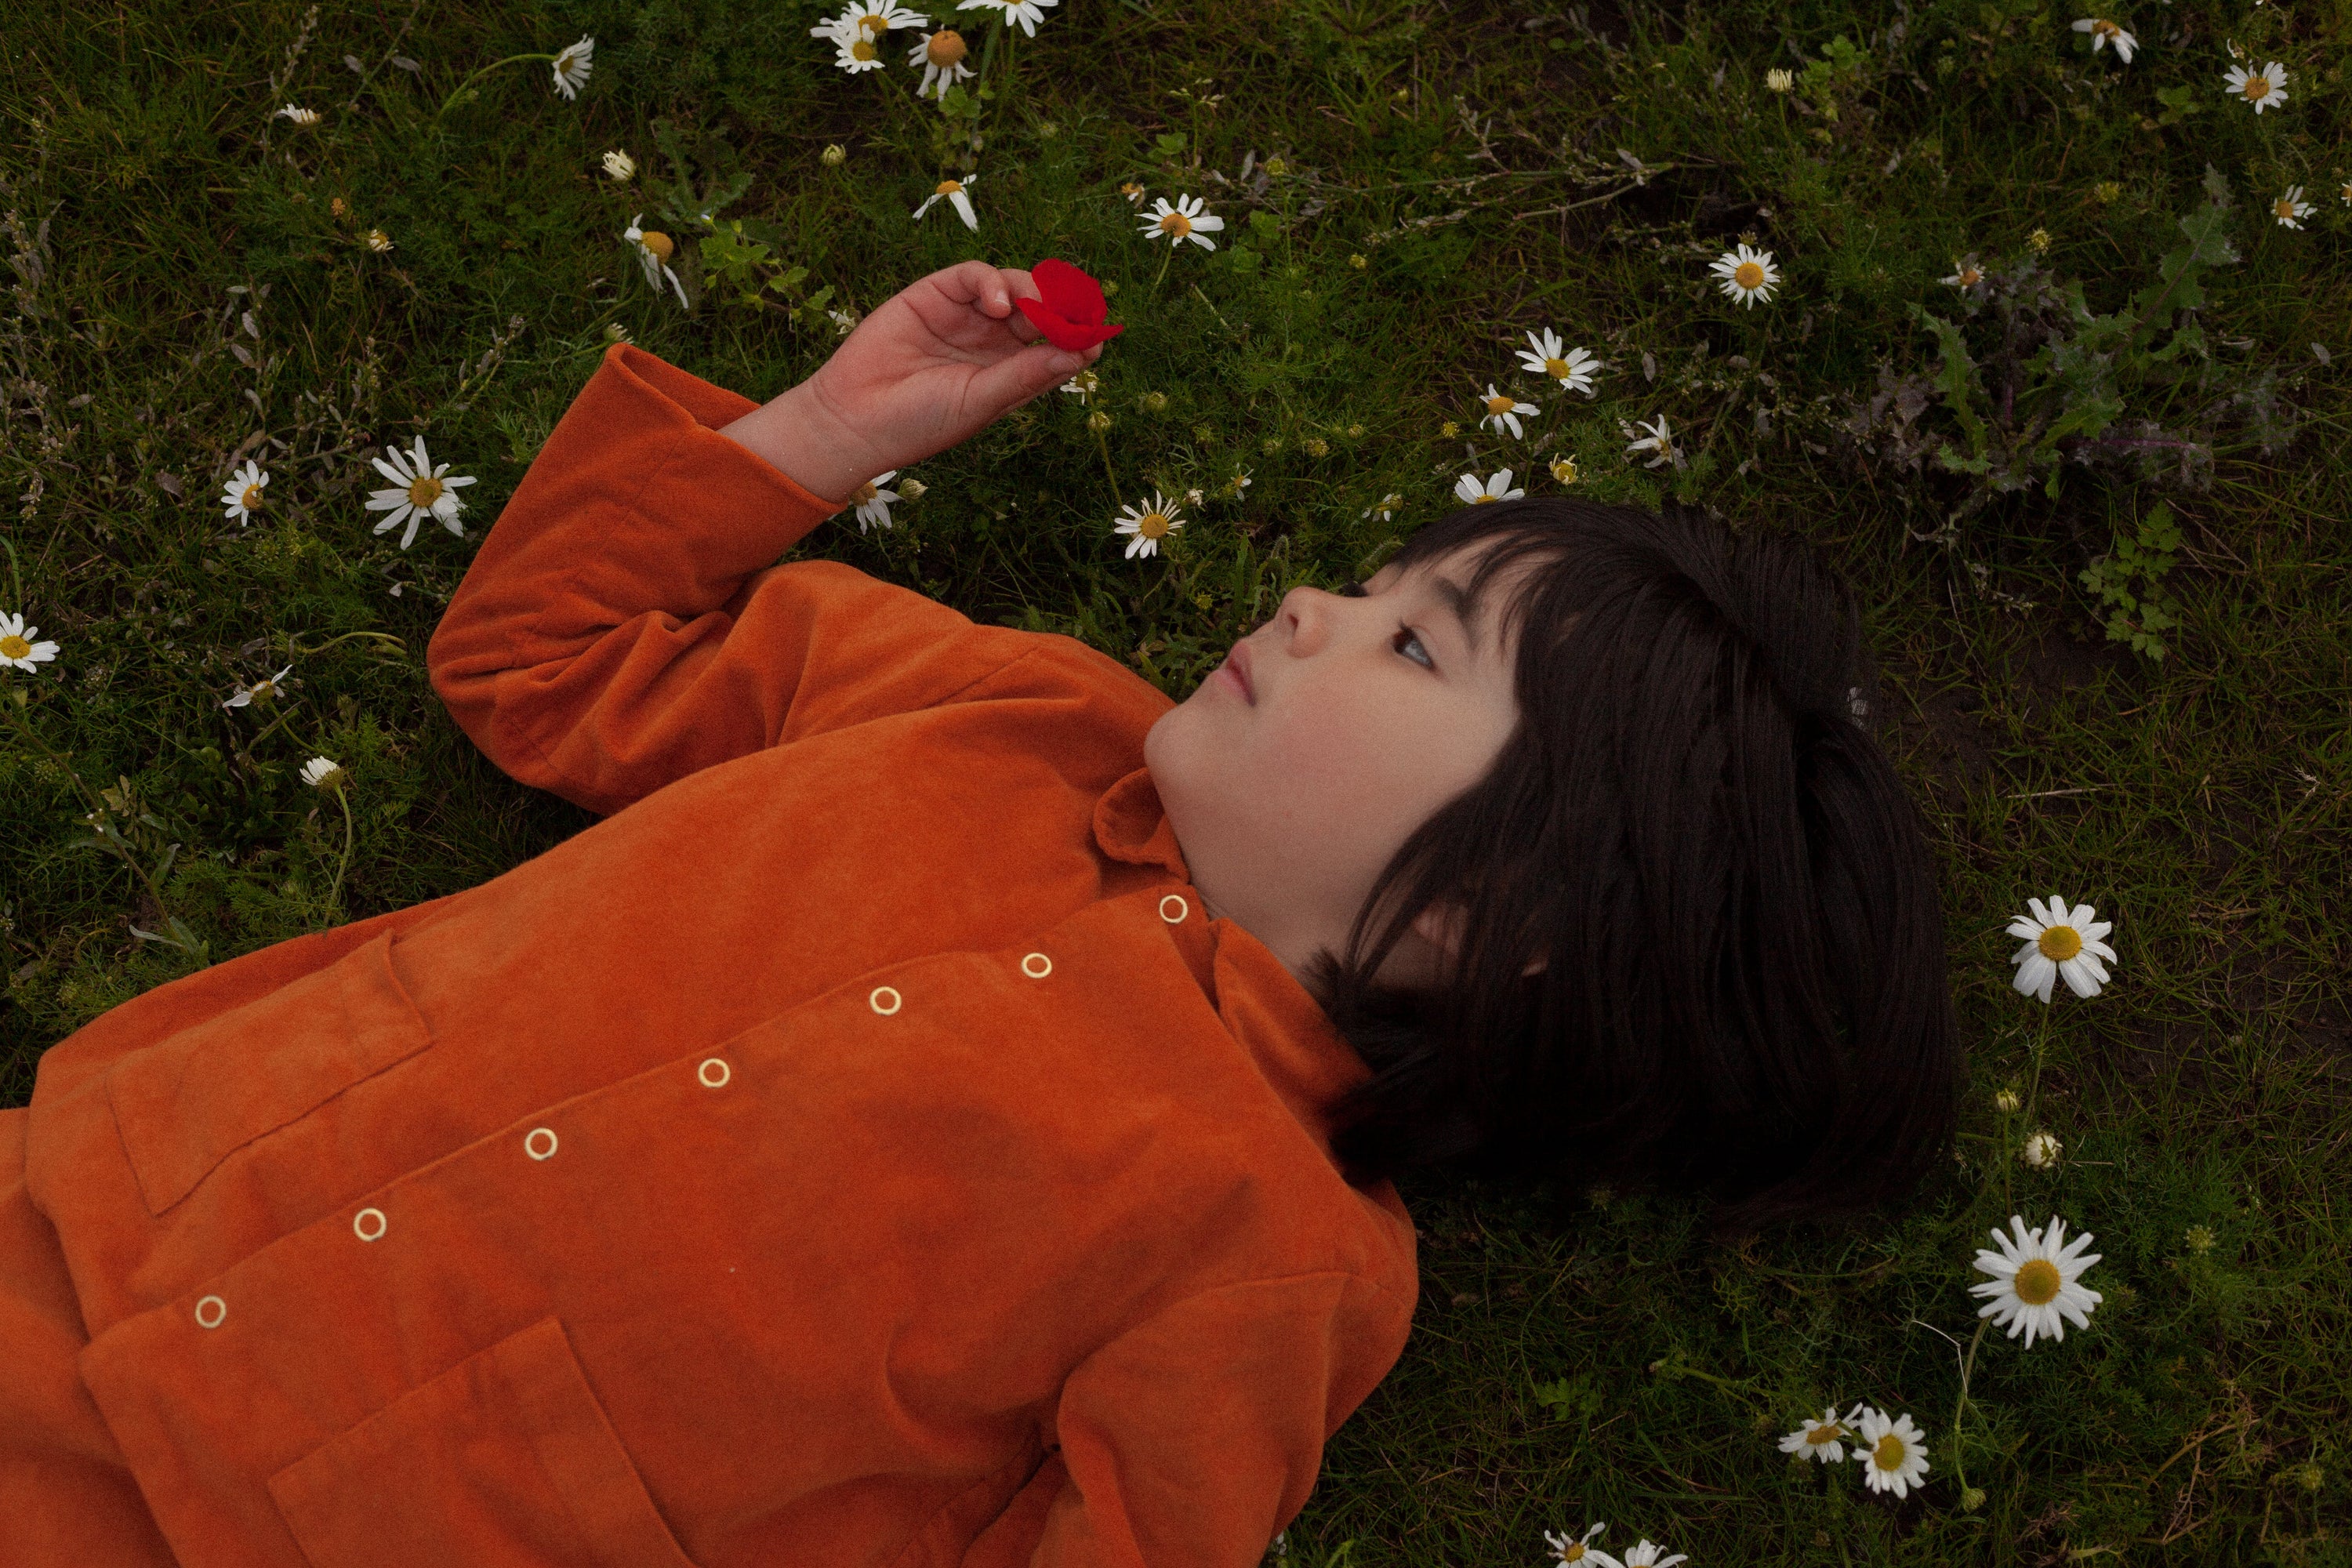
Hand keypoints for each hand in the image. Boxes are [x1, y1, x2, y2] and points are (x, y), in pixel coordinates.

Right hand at [718, 261, 1106, 502]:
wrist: (855, 418)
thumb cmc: (920, 423)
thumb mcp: (981, 401)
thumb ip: (1026, 375)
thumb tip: (1080, 355)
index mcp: (1010, 373)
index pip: (1056, 348)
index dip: (1080, 337)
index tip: (1098, 336)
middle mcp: (992, 342)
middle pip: (1041, 312)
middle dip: (1061, 307)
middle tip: (1075, 309)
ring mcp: (965, 316)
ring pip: (1013, 288)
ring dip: (1030, 291)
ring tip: (1029, 307)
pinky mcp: (934, 294)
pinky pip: (974, 276)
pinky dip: (991, 282)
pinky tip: (996, 302)